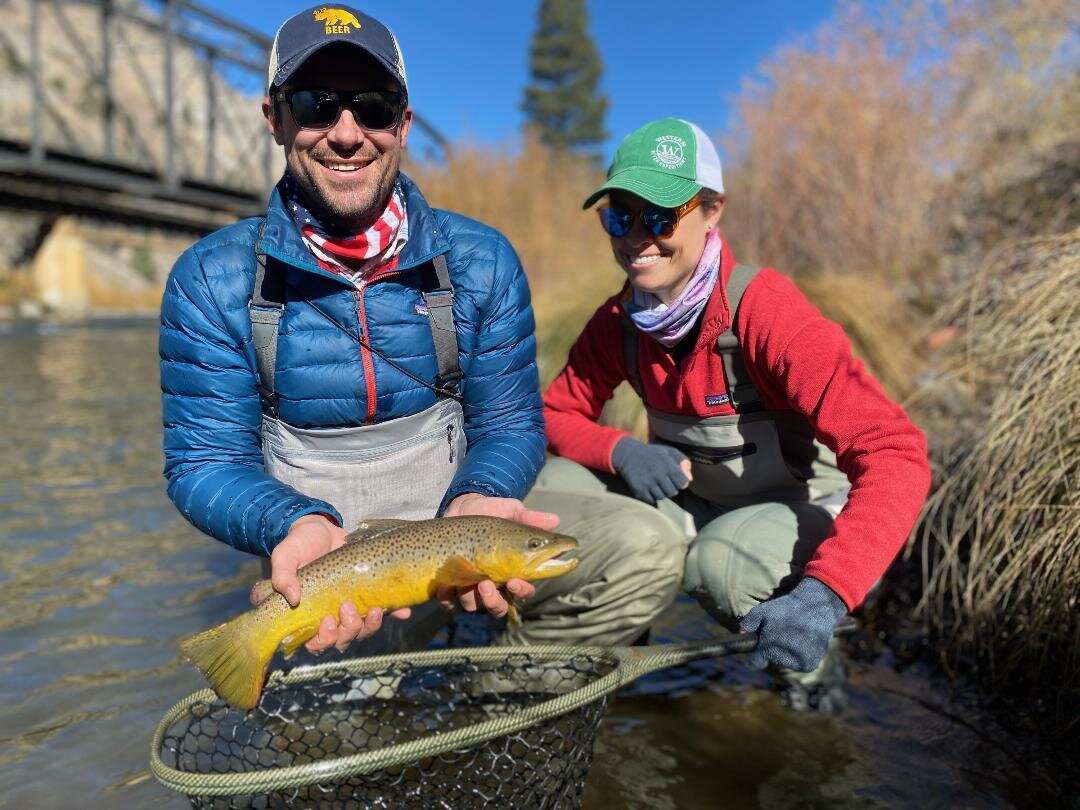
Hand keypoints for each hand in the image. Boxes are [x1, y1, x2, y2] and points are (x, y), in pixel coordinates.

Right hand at [269, 514, 410, 653]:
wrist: (322, 528)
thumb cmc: (299, 545)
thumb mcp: (285, 556)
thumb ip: (283, 576)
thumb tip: (293, 598)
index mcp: (308, 615)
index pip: (315, 642)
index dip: (323, 640)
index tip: (327, 620)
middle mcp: (332, 616)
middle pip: (343, 639)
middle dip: (349, 630)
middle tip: (349, 607)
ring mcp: (353, 606)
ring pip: (364, 629)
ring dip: (371, 625)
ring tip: (375, 609)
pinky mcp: (370, 594)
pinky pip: (387, 611)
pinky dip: (396, 613)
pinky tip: (403, 610)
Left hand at [438, 493, 558, 616]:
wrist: (462, 504)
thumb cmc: (492, 510)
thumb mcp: (510, 511)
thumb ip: (530, 518)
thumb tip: (555, 520)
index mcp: (512, 570)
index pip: (523, 590)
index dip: (522, 591)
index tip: (515, 581)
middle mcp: (492, 582)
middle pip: (498, 607)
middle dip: (494, 602)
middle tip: (487, 584)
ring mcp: (469, 583)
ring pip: (473, 605)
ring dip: (472, 597)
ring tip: (469, 578)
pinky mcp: (449, 582)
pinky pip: (447, 601)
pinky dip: (446, 597)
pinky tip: (445, 586)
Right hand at [611, 437, 691, 503]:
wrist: (629, 455)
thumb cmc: (653, 453)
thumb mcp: (669, 451)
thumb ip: (683, 461)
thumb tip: (689, 479)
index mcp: (667, 465)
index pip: (682, 482)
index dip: (681, 482)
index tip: (677, 479)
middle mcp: (658, 475)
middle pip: (673, 492)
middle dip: (672, 488)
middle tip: (666, 482)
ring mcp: (648, 483)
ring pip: (662, 497)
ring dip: (662, 493)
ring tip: (658, 485)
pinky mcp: (639, 490)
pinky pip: (651, 500)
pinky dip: (652, 496)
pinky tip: (650, 489)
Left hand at [739, 577, 847, 671]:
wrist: (815, 606)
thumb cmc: (786, 608)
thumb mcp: (761, 611)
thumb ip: (747, 624)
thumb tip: (740, 634)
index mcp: (768, 649)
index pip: (754, 664)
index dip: (754, 657)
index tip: (758, 650)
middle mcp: (782, 660)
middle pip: (772, 661)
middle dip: (773, 650)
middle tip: (781, 634)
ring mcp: (797, 664)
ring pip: (786, 662)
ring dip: (788, 653)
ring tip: (794, 635)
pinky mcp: (809, 665)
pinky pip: (800, 663)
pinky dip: (801, 655)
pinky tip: (804, 640)